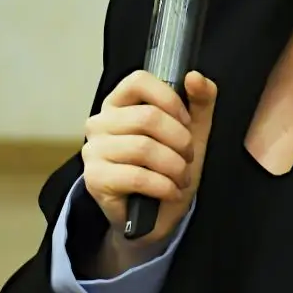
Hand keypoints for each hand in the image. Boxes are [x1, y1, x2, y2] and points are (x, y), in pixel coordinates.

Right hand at [80, 69, 218, 271]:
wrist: (154, 216)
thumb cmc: (168, 168)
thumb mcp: (191, 132)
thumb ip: (199, 101)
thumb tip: (195, 76)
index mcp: (119, 104)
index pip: (138, 81)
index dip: (170, 99)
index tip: (186, 121)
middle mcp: (99, 123)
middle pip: (147, 117)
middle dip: (180, 141)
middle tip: (188, 158)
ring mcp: (93, 151)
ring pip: (144, 148)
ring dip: (174, 167)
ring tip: (181, 178)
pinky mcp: (95, 179)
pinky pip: (137, 176)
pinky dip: (164, 186)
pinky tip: (171, 192)